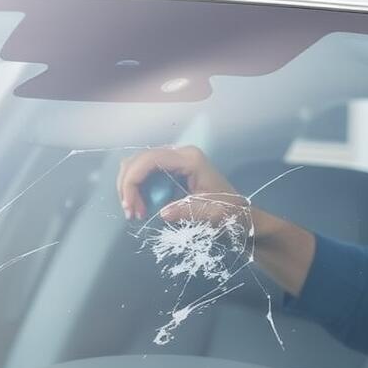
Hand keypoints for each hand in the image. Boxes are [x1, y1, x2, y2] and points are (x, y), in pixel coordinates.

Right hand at [118, 146, 238, 220]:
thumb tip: (160, 213)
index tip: (131, 207)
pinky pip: (146, 172)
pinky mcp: (172, 168)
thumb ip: (184, 210)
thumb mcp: (208, 213)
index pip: (150, 160)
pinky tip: (141, 206)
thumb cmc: (228, 211)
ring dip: (130, 187)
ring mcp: (175, 159)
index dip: (133, 181)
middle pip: (139, 160)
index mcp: (190, 159)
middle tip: (131, 213)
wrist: (239, 212)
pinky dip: (137, 188)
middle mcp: (180, 153)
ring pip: (138, 164)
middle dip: (128, 185)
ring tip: (135, 212)